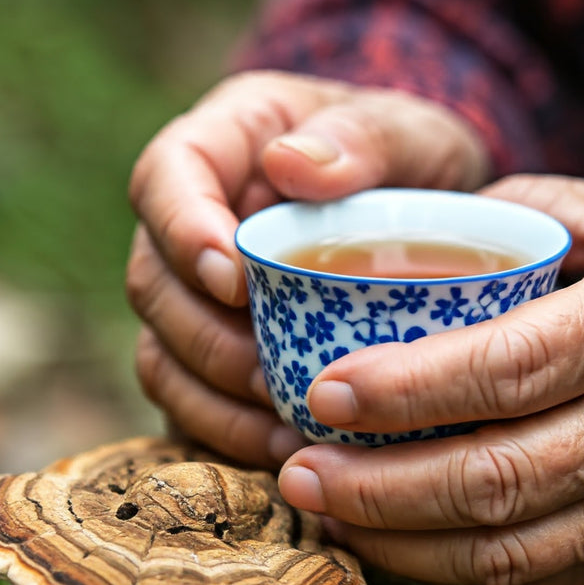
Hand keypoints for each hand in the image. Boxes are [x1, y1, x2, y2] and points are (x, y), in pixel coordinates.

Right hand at [126, 71, 489, 467]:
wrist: (431, 210)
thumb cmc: (414, 160)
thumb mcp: (408, 134)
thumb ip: (361, 140)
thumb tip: (289, 163)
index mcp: (226, 143)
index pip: (165, 176)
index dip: (182, 231)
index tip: (233, 279)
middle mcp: (193, 220)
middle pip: (152, 280)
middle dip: (207, 337)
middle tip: (271, 373)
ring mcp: (197, 291)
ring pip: (161, 350)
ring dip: (213, 397)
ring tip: (284, 427)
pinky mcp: (218, 349)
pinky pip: (192, 400)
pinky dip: (229, 431)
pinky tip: (286, 450)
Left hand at [276, 175, 583, 584]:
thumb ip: (535, 213)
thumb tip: (418, 226)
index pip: (511, 369)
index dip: (406, 390)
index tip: (322, 391)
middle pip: (494, 480)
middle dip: (376, 487)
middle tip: (295, 466)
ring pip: (507, 554)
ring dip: (401, 543)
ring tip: (326, 510)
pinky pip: (539, 580)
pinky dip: (455, 571)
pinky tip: (397, 541)